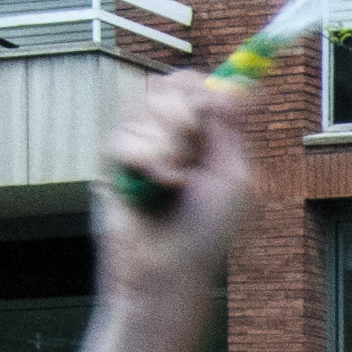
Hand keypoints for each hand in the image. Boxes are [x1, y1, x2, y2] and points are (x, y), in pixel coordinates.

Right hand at [95, 76, 252, 293]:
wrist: (168, 267)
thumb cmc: (207, 233)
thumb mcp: (236, 177)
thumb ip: (230, 129)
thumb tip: (228, 88)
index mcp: (209, 139)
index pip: (201, 88)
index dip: (207, 86)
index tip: (215, 102)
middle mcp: (175, 137)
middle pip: (170, 85)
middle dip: (185, 112)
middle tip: (194, 146)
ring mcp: (144, 145)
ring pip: (146, 107)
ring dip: (168, 143)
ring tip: (176, 181)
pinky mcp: (115, 161)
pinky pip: (124, 137)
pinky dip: (146, 161)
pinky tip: (156, 187)